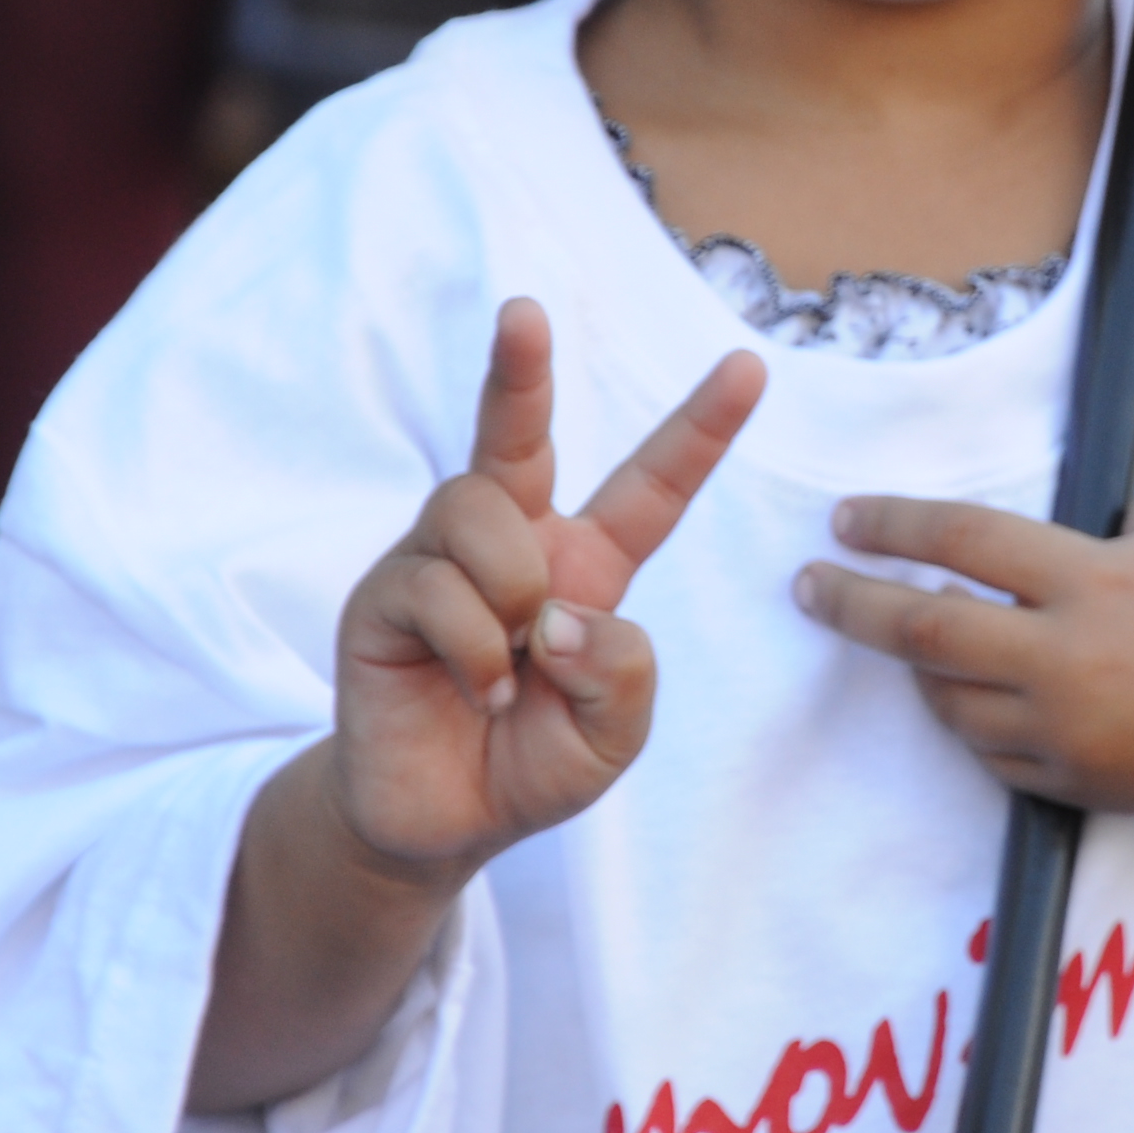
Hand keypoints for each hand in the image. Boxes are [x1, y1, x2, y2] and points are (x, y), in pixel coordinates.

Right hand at [327, 300, 764, 877]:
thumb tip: (557, 614)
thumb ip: (622, 672)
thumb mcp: (614, 732)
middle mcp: (513, 541)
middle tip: (524, 310)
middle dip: (520, 368)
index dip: (700, 428)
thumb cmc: (532, 762)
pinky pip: (439, 586)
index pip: (652, 486)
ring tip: (509, 667)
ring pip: (481, 510)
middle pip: (519, 433)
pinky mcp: (385, 596)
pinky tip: (477, 692)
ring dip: (509, 591)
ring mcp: (440, 560)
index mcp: (588, 564)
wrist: (440, 822)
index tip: (748, 366)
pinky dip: (474, 651)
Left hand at [801, 470, 1133, 967]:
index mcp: (1095, 581)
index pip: (964, 542)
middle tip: (808, 584)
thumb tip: (1083, 510)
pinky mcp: (1074, 785)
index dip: (894, 523)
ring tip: (900, 634)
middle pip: (924, 633)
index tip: (845, 517)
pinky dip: (967, 718)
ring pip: (948, 703)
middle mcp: (1069, 661)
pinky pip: (989, 751)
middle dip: (851, 603)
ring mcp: (1067, 732)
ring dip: (914, 667)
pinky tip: (963, 691)